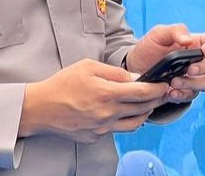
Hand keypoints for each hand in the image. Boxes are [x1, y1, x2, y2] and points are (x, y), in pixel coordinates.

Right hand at [18, 59, 169, 142]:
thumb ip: (115, 73)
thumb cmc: (63, 84)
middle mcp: (107, 114)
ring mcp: (101, 128)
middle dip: (156, 100)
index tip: (165, 84)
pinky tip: (125, 112)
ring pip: (134, 124)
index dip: (158, 88)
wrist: (40, 108)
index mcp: (107, 94)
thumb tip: (137, 77)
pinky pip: (117, 129)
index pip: (143, 93)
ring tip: (147, 104)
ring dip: (145, 113)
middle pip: (143, 109)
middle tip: (162, 92)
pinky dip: (125, 121)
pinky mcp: (95, 136)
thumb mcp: (89, 67)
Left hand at [125, 24, 204, 101]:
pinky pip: (191, 96)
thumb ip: (175, 31)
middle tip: (190, 69)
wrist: (134, 68)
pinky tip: (170, 92)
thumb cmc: (149, 47)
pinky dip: (182, 95)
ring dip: (193, 83)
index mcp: (198, 42)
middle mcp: (200, 60)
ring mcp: (194, 77)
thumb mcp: (159, 34)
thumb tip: (189, 40)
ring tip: (174, 82)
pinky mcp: (185, 91)